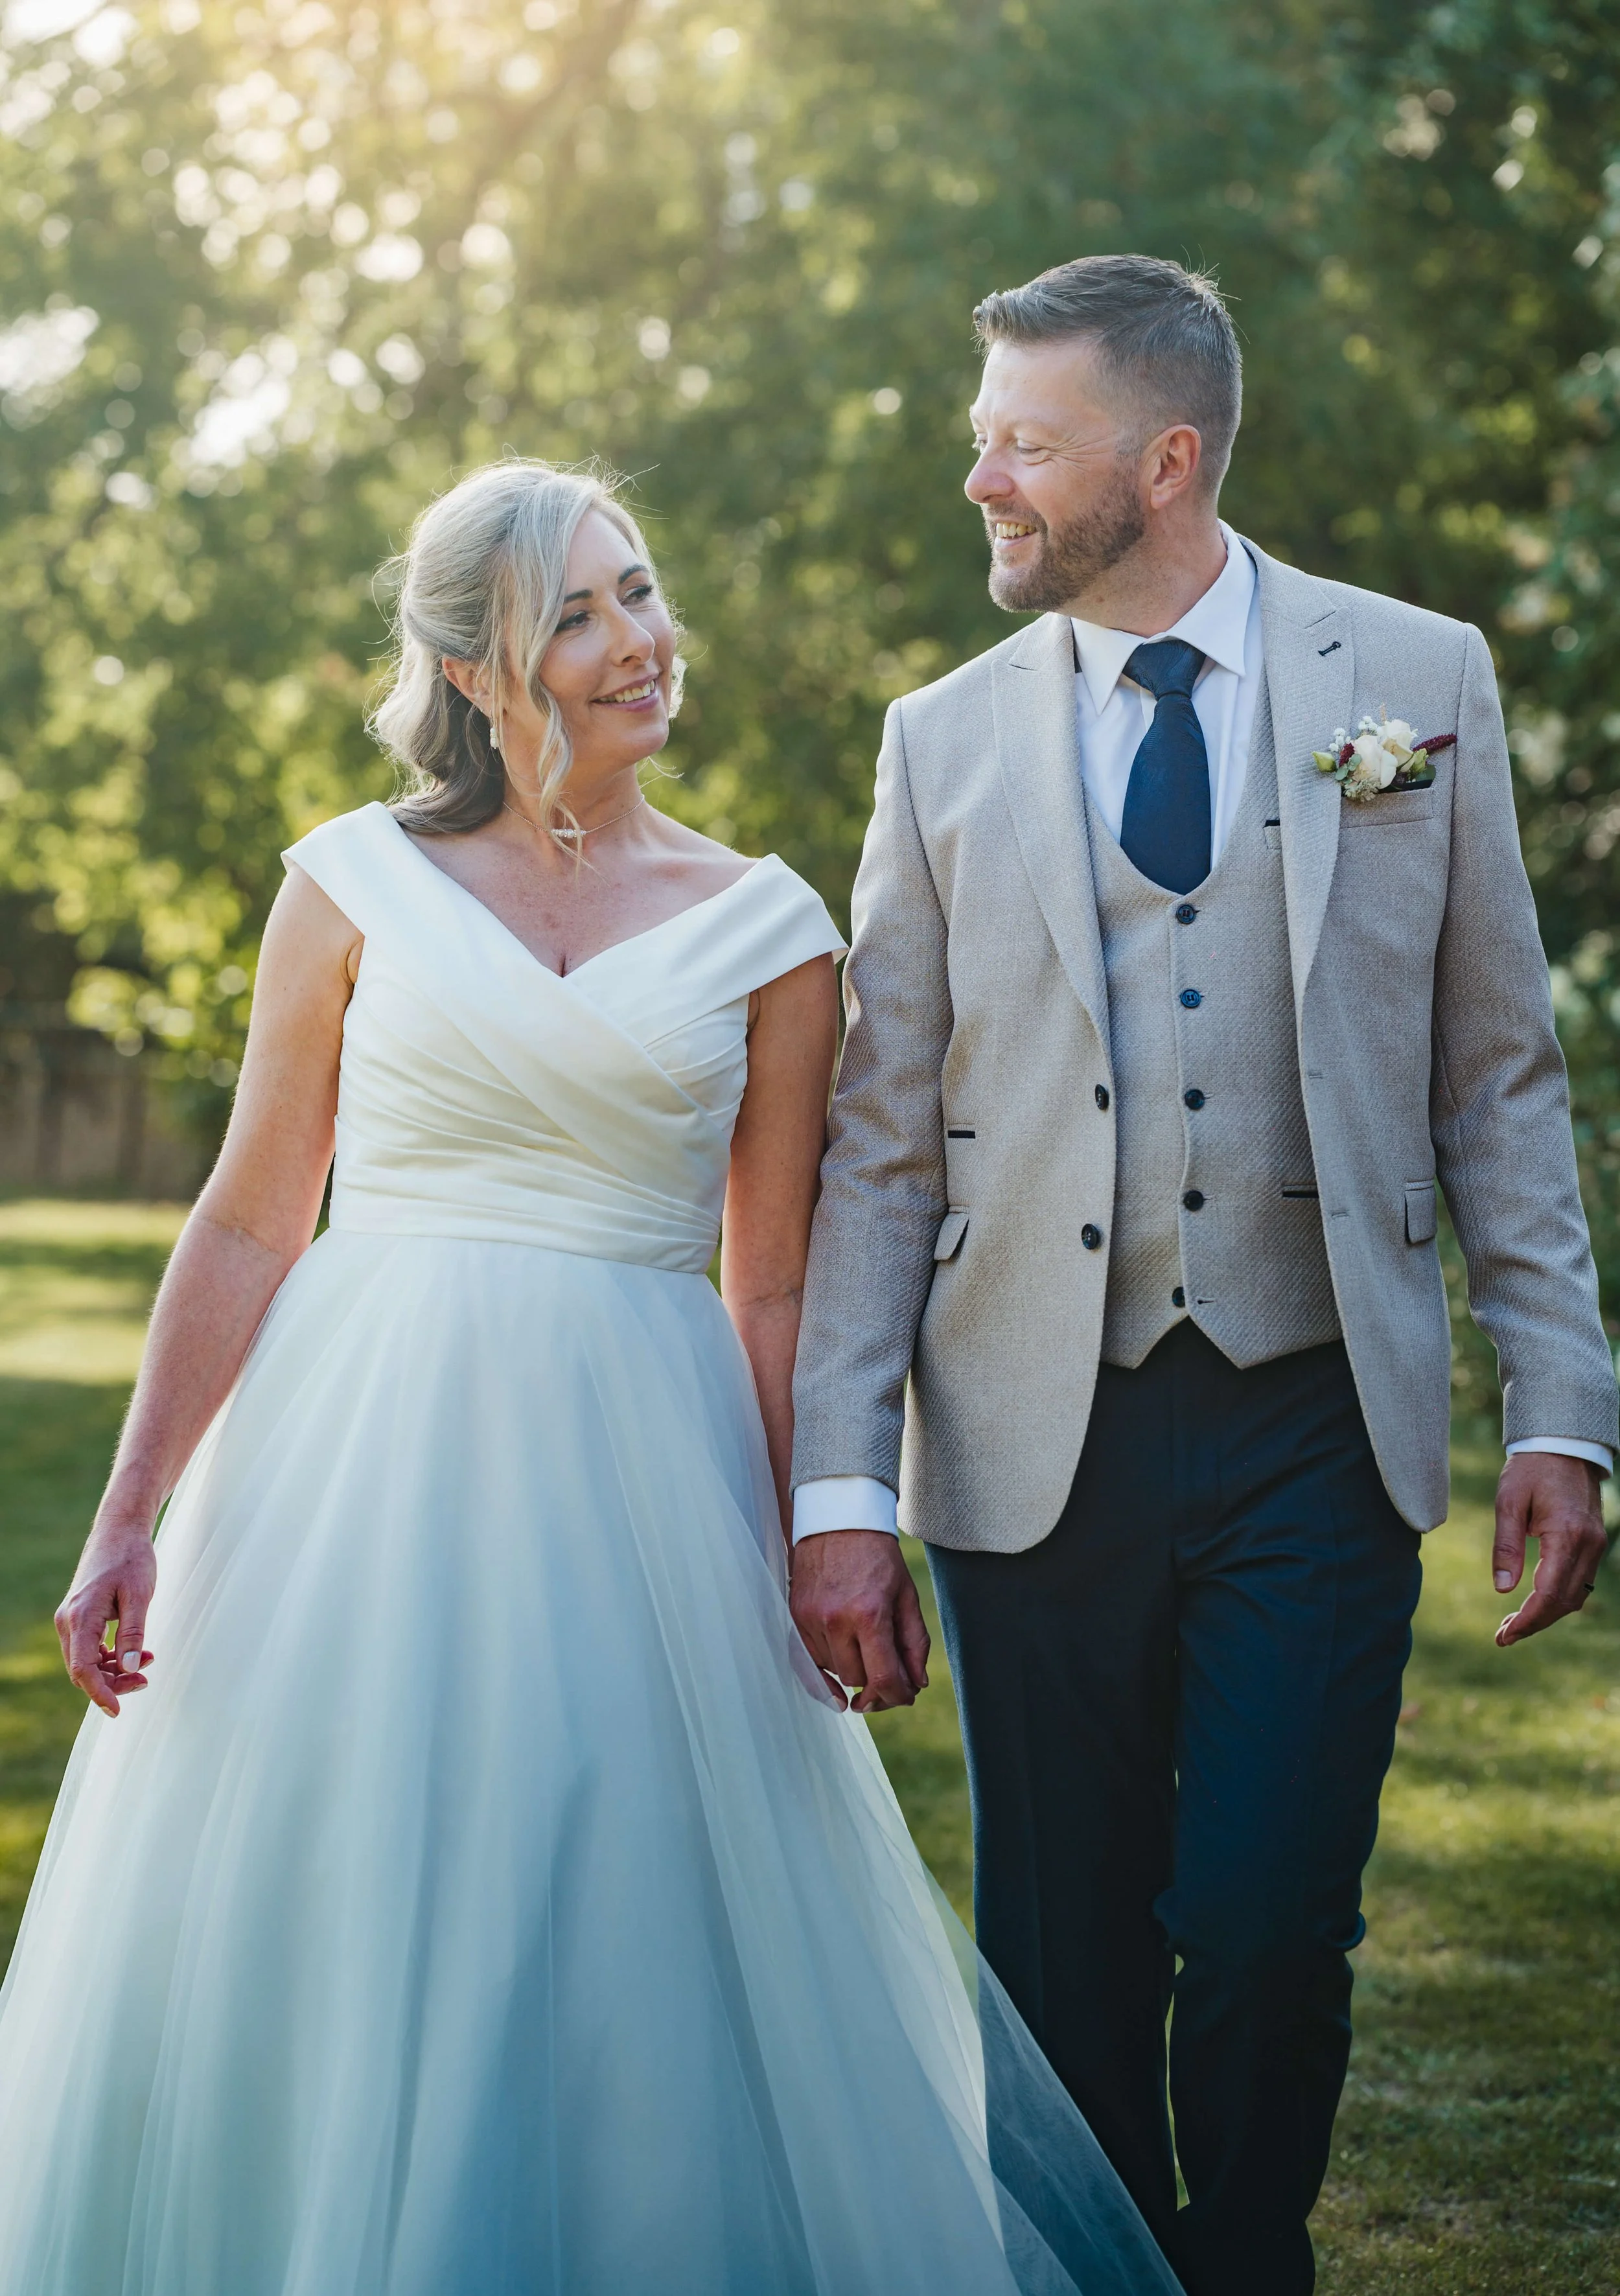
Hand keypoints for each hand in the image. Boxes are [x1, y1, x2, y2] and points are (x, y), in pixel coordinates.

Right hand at [55, 1524, 156, 1716]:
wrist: (119, 1531)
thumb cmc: (131, 1558)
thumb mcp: (139, 1595)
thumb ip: (133, 1633)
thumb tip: (130, 1669)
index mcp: (80, 1617)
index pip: (82, 1669)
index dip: (99, 1694)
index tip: (117, 1711)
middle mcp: (68, 1621)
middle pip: (82, 1670)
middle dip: (112, 1683)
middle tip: (145, 1680)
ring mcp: (71, 1619)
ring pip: (86, 1662)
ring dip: (113, 1671)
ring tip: (147, 1663)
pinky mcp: (79, 1617)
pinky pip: (89, 1648)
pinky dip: (110, 1657)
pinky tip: (136, 1652)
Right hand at [789, 1530, 930, 1713]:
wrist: (838, 1520)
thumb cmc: (878, 1558)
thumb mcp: (907, 1596)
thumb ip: (914, 1643)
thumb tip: (916, 1684)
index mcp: (869, 1615)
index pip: (883, 1678)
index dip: (897, 1696)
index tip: (905, 1695)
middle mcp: (835, 1621)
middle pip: (856, 1679)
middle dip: (876, 1683)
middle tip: (890, 1676)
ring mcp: (810, 1619)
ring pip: (834, 1671)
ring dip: (853, 1669)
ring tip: (866, 1648)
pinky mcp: (795, 1616)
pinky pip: (811, 1659)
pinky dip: (830, 1663)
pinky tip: (842, 1668)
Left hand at [1493, 1453, 1607, 1647]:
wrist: (1563, 1445)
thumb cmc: (1530, 1470)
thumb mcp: (1508, 1502)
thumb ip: (1506, 1546)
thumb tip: (1502, 1589)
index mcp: (1567, 1534)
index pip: (1549, 1592)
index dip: (1528, 1619)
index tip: (1505, 1635)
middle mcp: (1589, 1544)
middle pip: (1565, 1601)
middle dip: (1535, 1623)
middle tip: (1503, 1636)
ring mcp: (1596, 1544)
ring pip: (1576, 1596)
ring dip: (1547, 1614)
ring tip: (1514, 1624)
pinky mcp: (1594, 1542)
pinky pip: (1580, 1582)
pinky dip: (1558, 1598)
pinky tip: (1534, 1603)